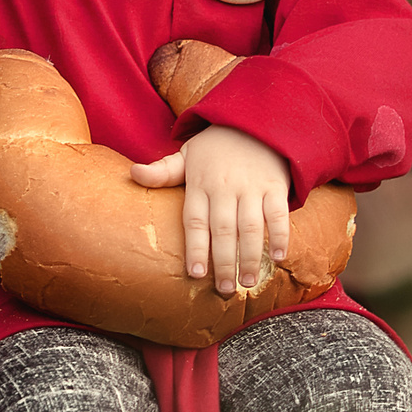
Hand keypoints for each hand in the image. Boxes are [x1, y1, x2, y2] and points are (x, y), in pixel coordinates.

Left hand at [129, 125, 289, 296]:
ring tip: (247, 283)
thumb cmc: (216, 146)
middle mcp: (225, 187)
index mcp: (200, 183)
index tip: (196, 274)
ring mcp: (251, 187)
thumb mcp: (187, 154)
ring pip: (250, 227)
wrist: (255, 120)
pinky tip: (277, 257)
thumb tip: (132, 174)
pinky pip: (277, 214)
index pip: (195, 221)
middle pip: (223, 230)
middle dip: (224, 262)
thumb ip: (163, 171)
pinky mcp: (275, 185)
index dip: (196, 248)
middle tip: (225, 290)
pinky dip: (280, 235)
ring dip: (250, 257)